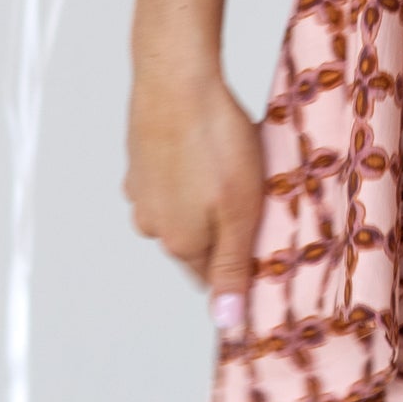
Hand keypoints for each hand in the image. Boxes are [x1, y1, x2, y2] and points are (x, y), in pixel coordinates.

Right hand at [124, 63, 264, 316]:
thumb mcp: (240, 211)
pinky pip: (171, 175)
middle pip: (196, 242)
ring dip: (205, 197)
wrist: (175, 77)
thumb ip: (231, 267)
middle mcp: (151, 223)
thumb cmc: (216, 143)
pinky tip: (208, 146)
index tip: (263, 249)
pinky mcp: (139, 157)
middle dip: (225, 229)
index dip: (239, 268)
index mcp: (179, 243)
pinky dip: (189, 168)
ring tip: (234, 166)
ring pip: (182, 207)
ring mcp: (140, 188)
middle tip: (257, 199)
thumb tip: (226, 324)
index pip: (212, 277)